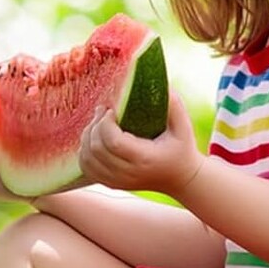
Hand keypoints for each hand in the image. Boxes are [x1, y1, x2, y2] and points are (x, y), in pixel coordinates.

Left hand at [77, 90, 203, 197]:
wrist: (180, 179)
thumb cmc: (181, 148)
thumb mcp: (183, 126)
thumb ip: (173, 105)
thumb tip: (160, 83)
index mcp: (145, 158)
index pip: (112, 142)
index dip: (105, 122)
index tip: (112, 109)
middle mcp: (128, 173)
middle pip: (96, 149)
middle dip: (95, 125)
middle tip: (104, 110)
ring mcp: (117, 181)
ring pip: (87, 158)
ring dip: (88, 136)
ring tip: (99, 122)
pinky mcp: (110, 183)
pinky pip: (86, 167)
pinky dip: (84, 150)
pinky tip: (94, 138)